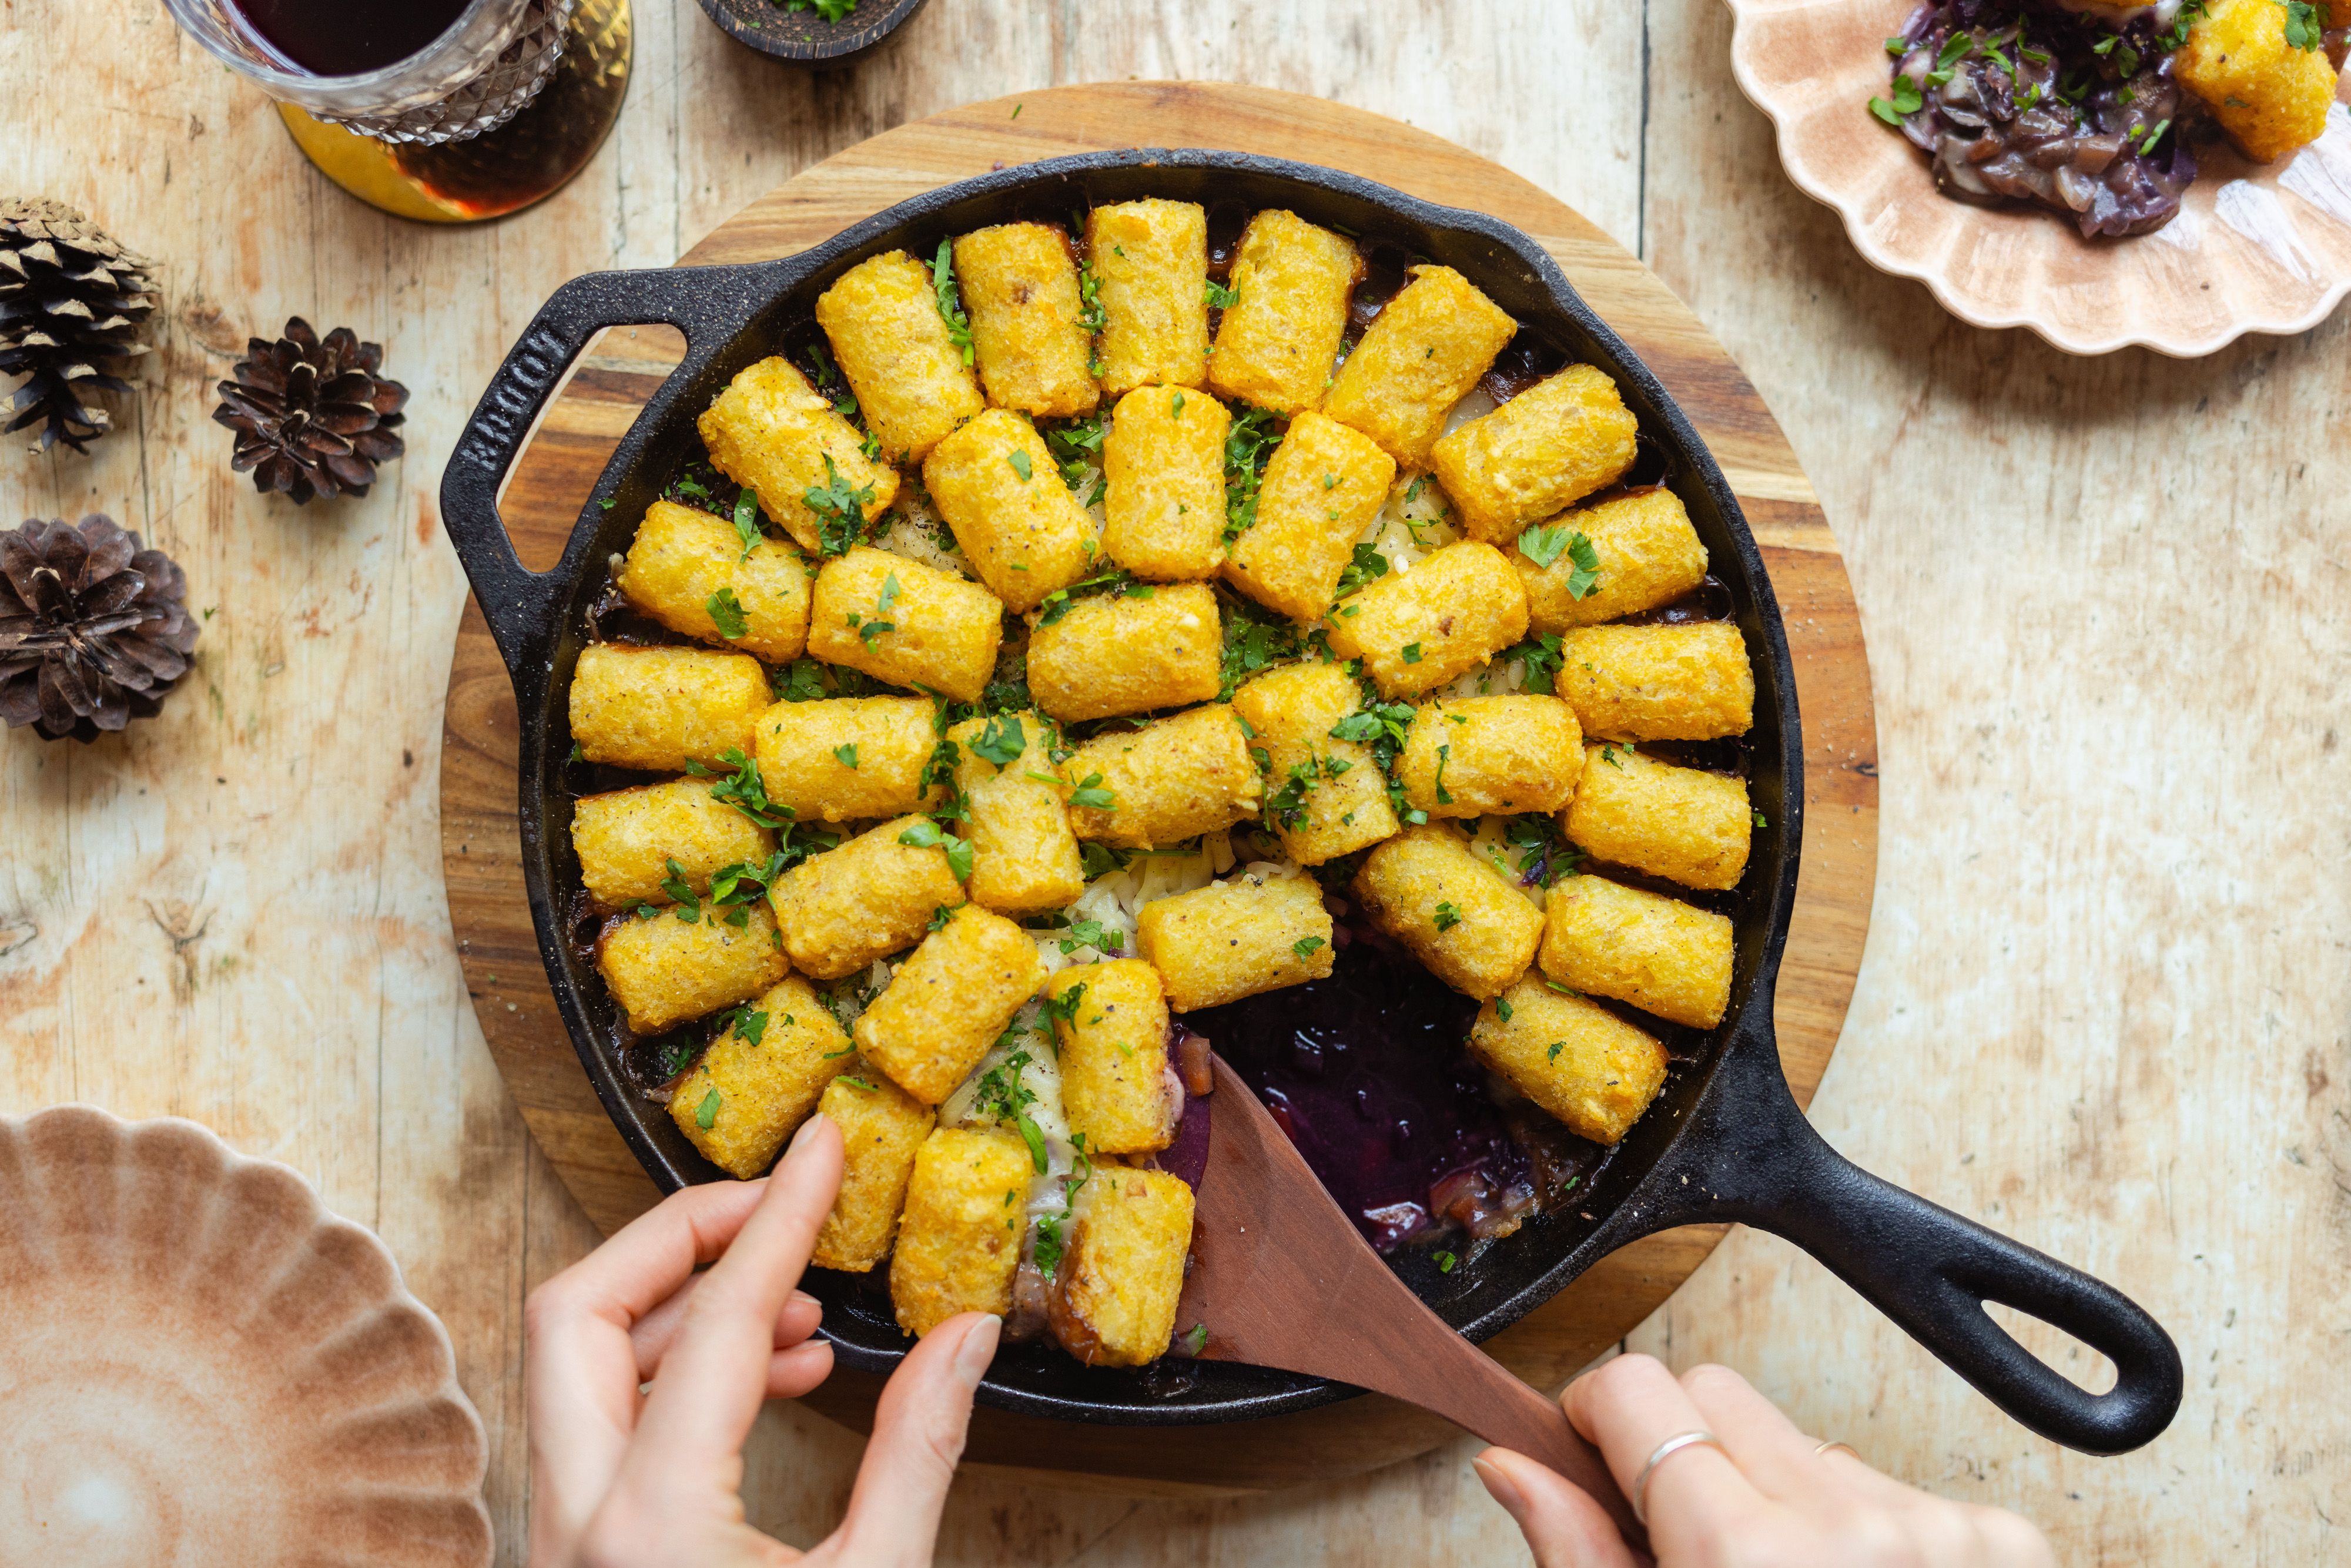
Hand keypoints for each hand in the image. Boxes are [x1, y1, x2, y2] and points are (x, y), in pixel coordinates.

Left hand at [523, 1114, 1001, 1567]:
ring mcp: (559, 1542)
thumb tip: (963, 1336)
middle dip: (679, 1239)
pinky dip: (670, 1378)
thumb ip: (915, 1454)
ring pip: (572, 1369)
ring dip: (678, 1312)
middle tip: (773, 1211)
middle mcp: (577, 1523)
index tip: (823, 1150)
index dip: (783, 1218)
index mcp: (653, 1525)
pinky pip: (594, 1430)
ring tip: (796, 1314)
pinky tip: (773, 1379)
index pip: (718, 1322)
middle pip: (578, 1313)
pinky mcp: (574, 1556)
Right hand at [1475, 1355, 2054, 1566]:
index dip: (1601, 1419)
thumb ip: (1580, 1559)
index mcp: (1747, 1563)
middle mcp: (1847, 1530)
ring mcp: (1934, 1530)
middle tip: (1681, 1540)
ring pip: (1802, 1441)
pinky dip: (1856, 1532)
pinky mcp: (1999, 1539)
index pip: (1641, 1391)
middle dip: (1682, 1450)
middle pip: (1717, 1395)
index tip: (1598, 1460)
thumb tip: (1513, 1466)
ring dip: (1776, 1497)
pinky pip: (1884, 1486)